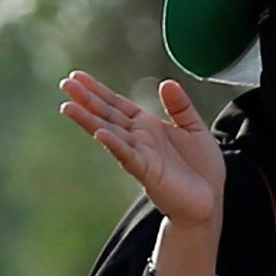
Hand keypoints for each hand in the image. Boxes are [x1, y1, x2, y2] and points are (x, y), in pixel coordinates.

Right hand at [58, 71, 222, 225]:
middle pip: (107, 115)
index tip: (78, 76)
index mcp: (148, 126)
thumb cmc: (201, 168)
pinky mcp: (148, 172)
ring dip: (89, 120)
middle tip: (65, 83)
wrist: (210, 200)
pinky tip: (100, 134)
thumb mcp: (195, 129)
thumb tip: (167, 82)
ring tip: (68, 107)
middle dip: (86, 100)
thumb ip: (180, 106)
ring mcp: (140, 155)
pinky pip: (128, 156)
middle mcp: (139, 138)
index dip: (98, 90)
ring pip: (110, 134)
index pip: (117, 104)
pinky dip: (115, 145)